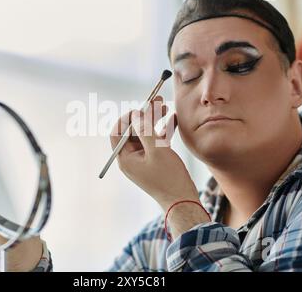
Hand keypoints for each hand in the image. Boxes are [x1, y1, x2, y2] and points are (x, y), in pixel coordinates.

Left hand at [110, 95, 198, 209]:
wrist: (183, 201)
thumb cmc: (169, 178)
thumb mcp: (157, 150)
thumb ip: (145, 130)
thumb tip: (136, 114)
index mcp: (125, 158)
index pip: (118, 132)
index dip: (127, 118)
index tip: (140, 108)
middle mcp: (132, 158)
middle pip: (134, 131)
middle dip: (145, 115)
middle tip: (157, 100)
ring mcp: (144, 160)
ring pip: (146, 134)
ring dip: (155, 120)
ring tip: (166, 106)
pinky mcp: (156, 161)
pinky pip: (156, 142)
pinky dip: (163, 131)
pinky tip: (174, 119)